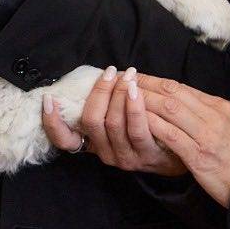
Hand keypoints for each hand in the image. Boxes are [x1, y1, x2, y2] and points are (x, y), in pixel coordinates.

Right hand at [41, 65, 185, 176]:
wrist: (180, 151)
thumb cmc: (149, 127)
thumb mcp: (121, 119)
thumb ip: (106, 102)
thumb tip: (99, 74)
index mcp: (94, 144)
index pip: (63, 140)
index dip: (52, 122)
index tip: (49, 99)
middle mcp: (106, 153)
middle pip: (92, 121)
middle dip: (100, 92)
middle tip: (111, 72)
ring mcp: (125, 157)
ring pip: (113, 123)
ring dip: (119, 94)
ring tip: (128, 76)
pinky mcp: (147, 155)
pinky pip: (138, 129)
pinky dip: (135, 106)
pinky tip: (137, 90)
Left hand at [135, 74, 229, 206]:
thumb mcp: (229, 125)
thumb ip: (207, 112)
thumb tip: (184, 100)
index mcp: (219, 107)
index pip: (181, 87)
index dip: (156, 80)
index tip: (139, 77)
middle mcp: (213, 116)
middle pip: (173, 93)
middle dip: (146, 86)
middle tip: (125, 81)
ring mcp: (206, 135)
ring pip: (170, 109)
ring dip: (145, 101)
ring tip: (125, 97)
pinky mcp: (199, 155)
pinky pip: (171, 135)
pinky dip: (153, 125)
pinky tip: (138, 121)